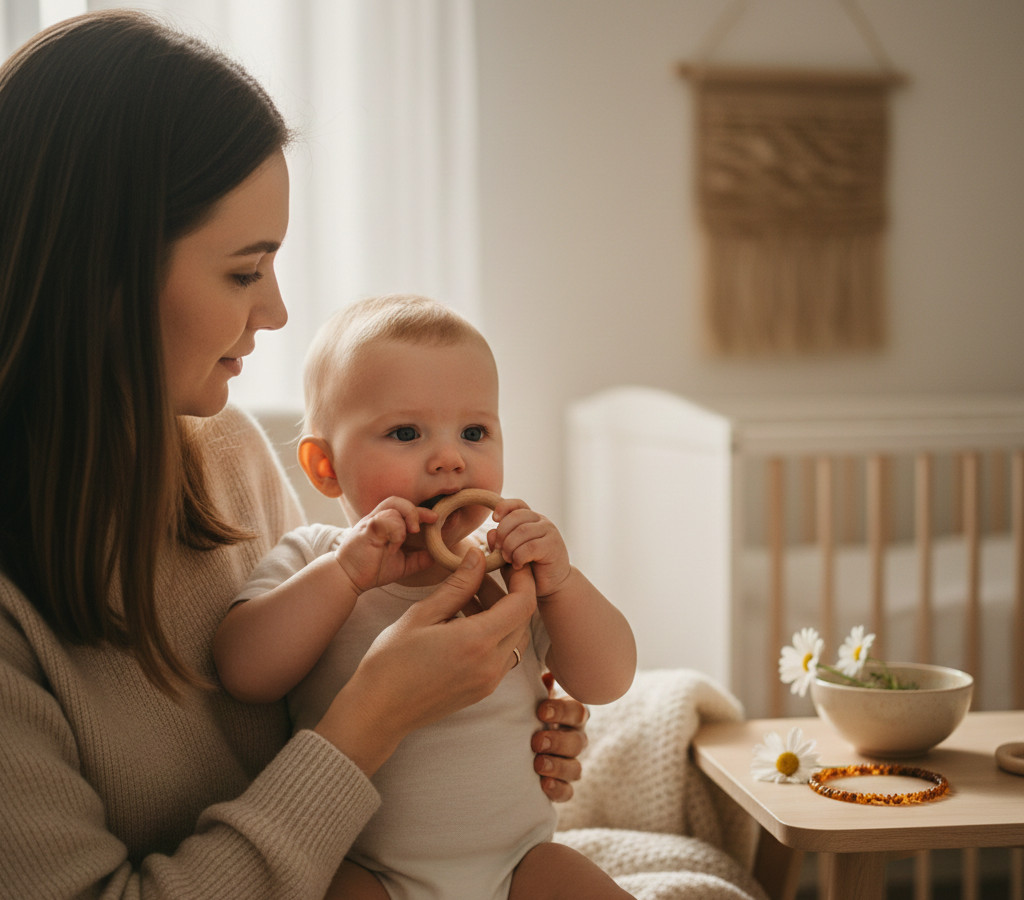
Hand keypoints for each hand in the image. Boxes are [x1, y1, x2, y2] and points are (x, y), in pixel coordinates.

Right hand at [315, 548, 536, 774]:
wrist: (378, 711)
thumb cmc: (391, 661)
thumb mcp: (422, 614)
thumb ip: (457, 585)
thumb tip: (479, 556)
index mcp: (477, 642)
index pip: (522, 603)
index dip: (522, 578)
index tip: (509, 560)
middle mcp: (491, 665)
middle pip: (522, 619)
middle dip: (509, 591)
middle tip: (483, 572)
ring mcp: (489, 681)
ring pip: (515, 637)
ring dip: (502, 612)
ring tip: (469, 594)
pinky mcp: (482, 690)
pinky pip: (502, 654)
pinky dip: (494, 632)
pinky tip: (465, 619)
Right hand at [334, 498, 435, 592]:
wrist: (348, 578)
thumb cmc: (372, 568)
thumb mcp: (403, 564)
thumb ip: (420, 559)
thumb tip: (439, 556)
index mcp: (389, 524)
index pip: (409, 509)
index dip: (426, 512)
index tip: (439, 520)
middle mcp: (380, 519)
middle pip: (401, 500)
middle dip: (419, 510)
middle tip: (429, 523)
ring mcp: (372, 522)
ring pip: (394, 504)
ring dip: (408, 515)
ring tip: (412, 531)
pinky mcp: (366, 529)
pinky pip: (384, 518)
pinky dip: (395, 529)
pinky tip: (395, 545)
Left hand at [489, 498, 570, 597]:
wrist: (552, 585)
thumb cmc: (528, 569)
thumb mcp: (508, 556)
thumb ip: (498, 544)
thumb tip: (491, 532)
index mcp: (530, 519)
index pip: (517, 504)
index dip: (503, 507)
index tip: (494, 519)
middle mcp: (541, 521)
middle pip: (516, 516)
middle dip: (502, 532)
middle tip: (498, 550)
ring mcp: (549, 532)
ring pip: (522, 531)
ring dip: (509, 547)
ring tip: (508, 560)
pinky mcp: (553, 546)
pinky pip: (530, 546)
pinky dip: (519, 557)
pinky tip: (518, 565)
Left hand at [533, 672, 587, 801]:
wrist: (515, 744)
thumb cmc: (528, 714)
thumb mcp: (531, 698)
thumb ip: (537, 687)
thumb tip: (547, 673)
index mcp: (571, 716)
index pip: (577, 711)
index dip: (561, 711)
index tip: (540, 711)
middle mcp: (575, 739)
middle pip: (578, 741)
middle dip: (557, 741)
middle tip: (536, 741)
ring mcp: (570, 764)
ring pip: (575, 768)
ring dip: (557, 766)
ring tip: (538, 764)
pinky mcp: (561, 786)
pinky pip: (567, 792)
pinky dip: (557, 789)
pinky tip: (543, 784)